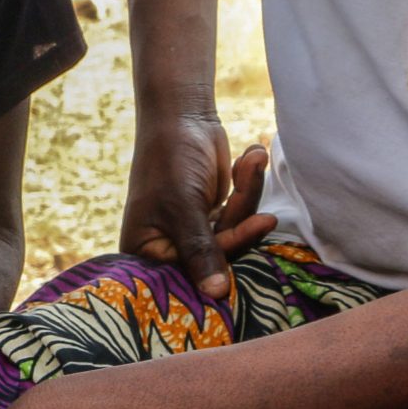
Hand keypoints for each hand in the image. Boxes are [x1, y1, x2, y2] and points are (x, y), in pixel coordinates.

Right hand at [120, 112, 275, 299]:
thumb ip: (201, 249)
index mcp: (146, 250)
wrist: (181, 114)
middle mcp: (168, 246)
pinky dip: (248, 187)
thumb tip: (216, 294)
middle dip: (242, 219)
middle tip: (260, 200)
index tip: (260, 230)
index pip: (190, 271)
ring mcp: (193, 230)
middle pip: (219, 253)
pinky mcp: (213, 214)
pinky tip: (251, 156)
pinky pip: (241, 213)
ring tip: (251, 158)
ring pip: (235, 231)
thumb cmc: (170, 158)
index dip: (223, 259)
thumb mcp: (184, 205)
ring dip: (248, 194)